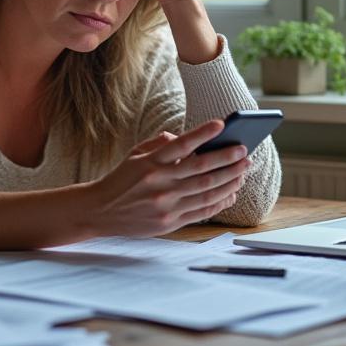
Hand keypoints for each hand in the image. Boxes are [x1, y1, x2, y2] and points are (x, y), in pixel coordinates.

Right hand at [84, 119, 250, 236]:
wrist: (100, 211)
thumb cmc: (122, 179)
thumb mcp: (135, 154)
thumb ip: (160, 144)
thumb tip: (186, 138)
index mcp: (150, 163)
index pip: (181, 144)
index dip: (203, 133)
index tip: (222, 124)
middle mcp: (159, 183)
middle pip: (202, 170)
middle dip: (228, 160)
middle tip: (245, 152)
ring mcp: (165, 204)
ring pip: (207, 190)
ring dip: (230, 180)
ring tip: (243, 171)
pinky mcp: (169, 222)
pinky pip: (202, 211)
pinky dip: (220, 201)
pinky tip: (231, 193)